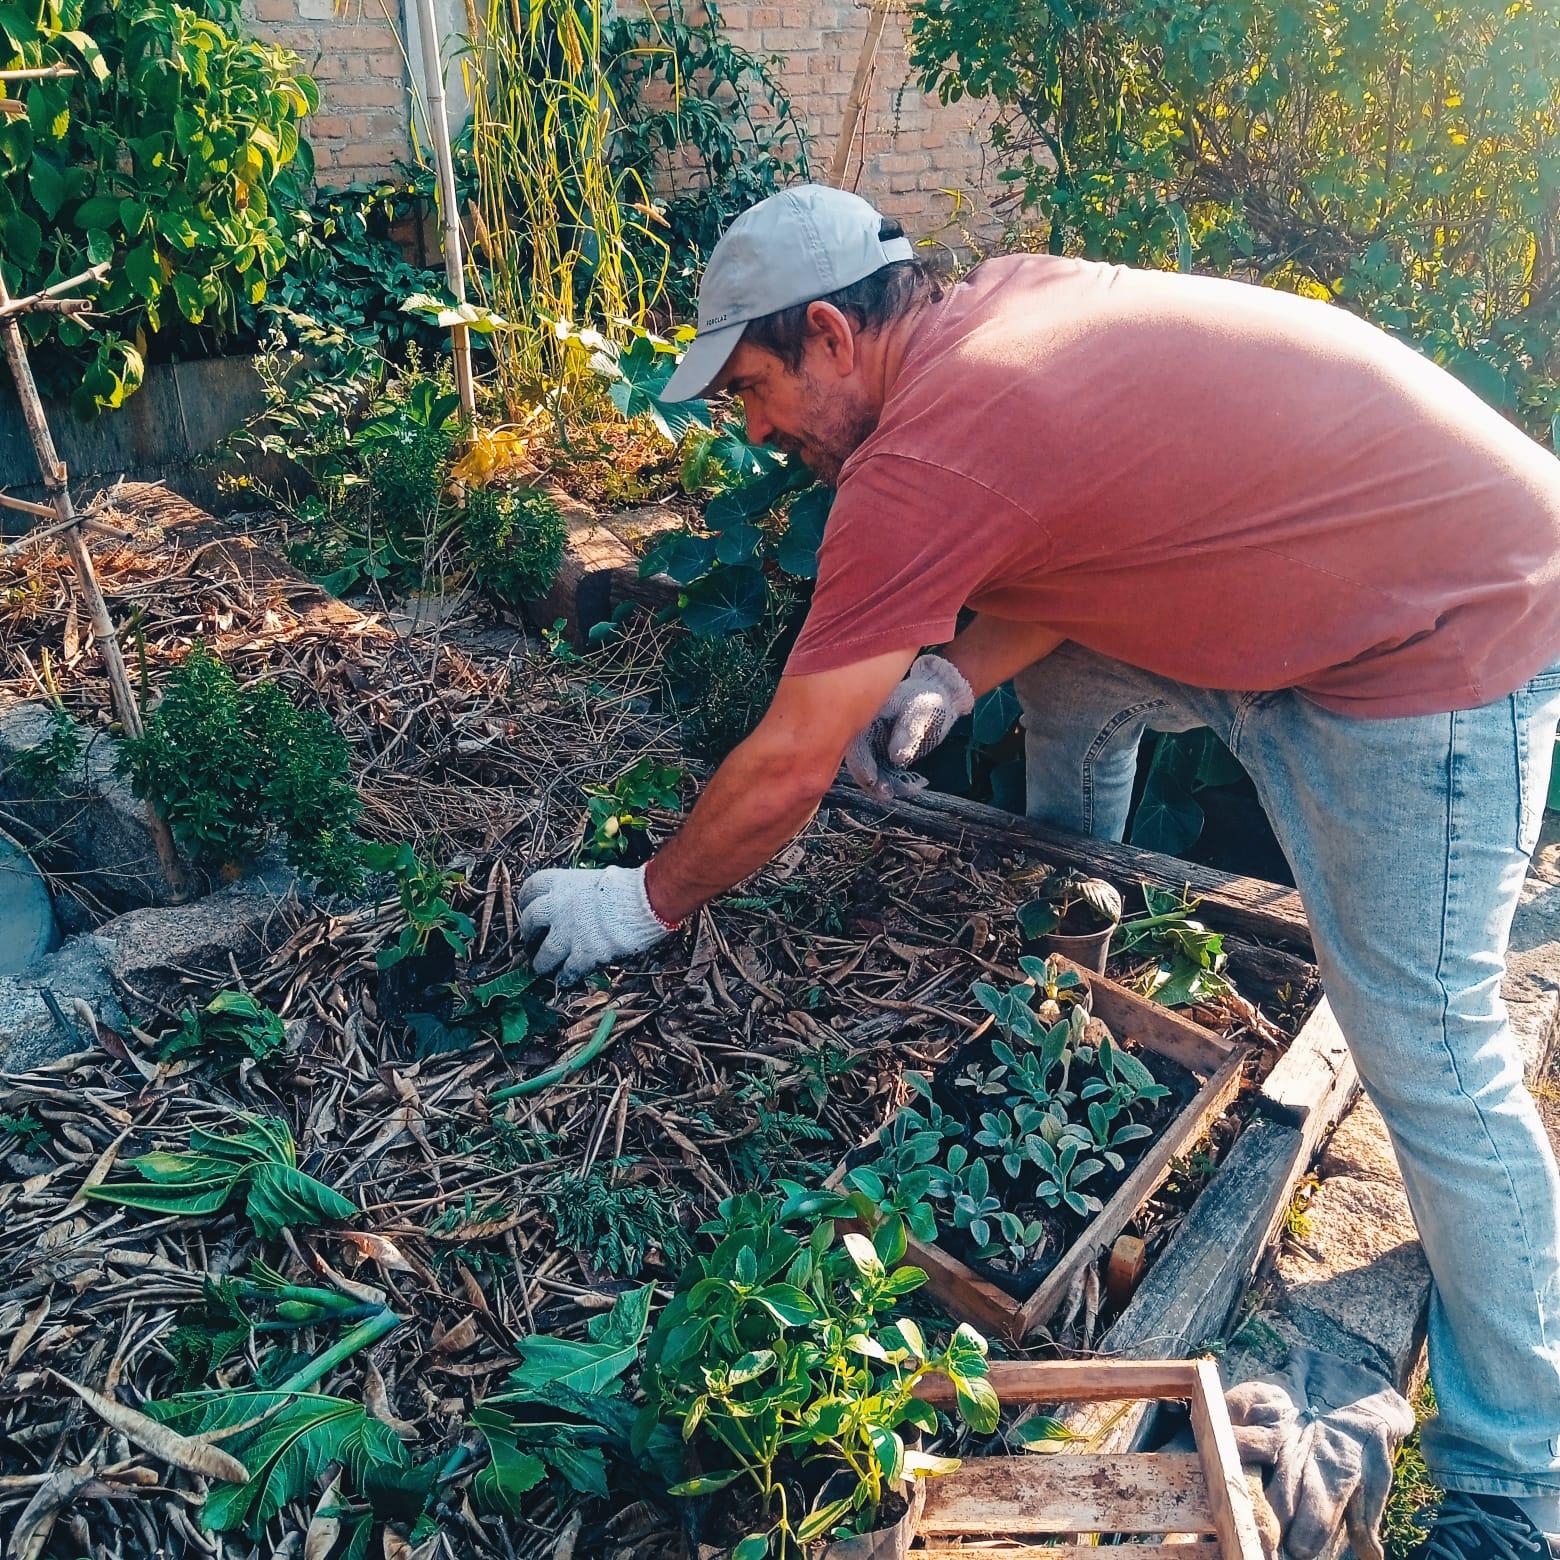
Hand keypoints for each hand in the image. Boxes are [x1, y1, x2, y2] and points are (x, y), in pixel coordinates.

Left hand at [515, 863, 672, 983]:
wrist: (645, 902)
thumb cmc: (628, 887)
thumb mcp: (598, 879)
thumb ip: (583, 892)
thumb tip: (584, 899)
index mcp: (562, 883)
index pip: (531, 888)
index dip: (527, 900)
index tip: (528, 906)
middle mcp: (558, 907)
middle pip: (530, 921)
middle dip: (528, 933)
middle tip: (531, 940)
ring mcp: (568, 933)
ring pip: (544, 953)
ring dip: (541, 962)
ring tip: (541, 967)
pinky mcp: (582, 954)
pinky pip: (567, 971)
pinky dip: (565, 976)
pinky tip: (565, 979)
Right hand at [844, 654, 973, 799]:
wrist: (940, 699)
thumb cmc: (927, 699)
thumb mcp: (920, 711)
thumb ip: (908, 732)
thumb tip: (896, 758)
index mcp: (868, 717)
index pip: (856, 743)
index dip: (861, 763)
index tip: (872, 779)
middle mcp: (867, 733)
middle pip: (860, 762)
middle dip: (871, 781)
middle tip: (887, 793)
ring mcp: (876, 746)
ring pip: (873, 771)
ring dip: (885, 785)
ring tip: (906, 790)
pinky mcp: (887, 756)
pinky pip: (887, 774)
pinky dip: (897, 783)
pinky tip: (913, 785)